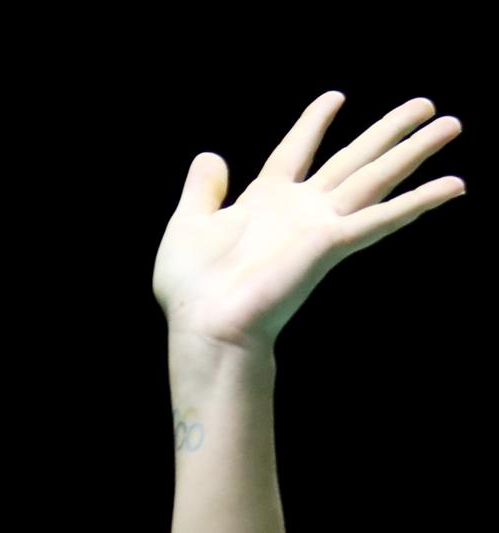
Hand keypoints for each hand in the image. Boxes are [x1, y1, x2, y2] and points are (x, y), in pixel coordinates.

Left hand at [152, 94, 464, 350]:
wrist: (206, 326)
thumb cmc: (193, 290)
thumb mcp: (188, 225)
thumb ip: (201, 190)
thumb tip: (210, 156)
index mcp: (264, 201)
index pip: (295, 151)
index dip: (314, 123)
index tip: (336, 97)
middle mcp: (300, 211)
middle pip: (354, 159)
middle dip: (389, 131)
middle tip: (427, 105)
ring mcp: (320, 227)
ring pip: (377, 177)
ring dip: (415, 151)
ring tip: (452, 124)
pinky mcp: (332, 246)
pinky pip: (382, 219)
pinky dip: (418, 202)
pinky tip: (453, 186)